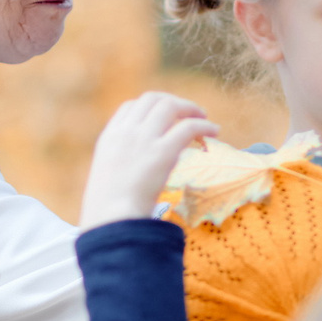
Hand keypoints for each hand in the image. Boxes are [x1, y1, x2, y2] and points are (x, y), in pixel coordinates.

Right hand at [80, 93, 217, 226]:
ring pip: (171, 107)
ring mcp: (144, 139)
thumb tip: (140, 170)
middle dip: (173, 102)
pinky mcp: (163, 152)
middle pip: (152, 99)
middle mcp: (126, 132)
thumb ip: (122, 164)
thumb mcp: (107, 178)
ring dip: (191, 109)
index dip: (151, 108)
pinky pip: (189, 127)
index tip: (165, 118)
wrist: (113, 221)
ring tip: (204, 119)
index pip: (130, 107)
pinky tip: (214, 132)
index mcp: (109, 138)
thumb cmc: (109, 210)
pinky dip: (204, 125)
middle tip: (189, 114)